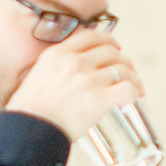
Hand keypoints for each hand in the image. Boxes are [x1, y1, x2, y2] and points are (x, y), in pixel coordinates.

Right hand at [4, 28, 141, 140]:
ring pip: (123, 69)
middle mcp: (74, 62)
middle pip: (112, 51)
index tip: (115, 48)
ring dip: (134, 78)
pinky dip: (134, 92)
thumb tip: (80, 64)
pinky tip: (133, 98)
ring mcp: (88, 79)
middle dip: (124, 61)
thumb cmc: (31, 109)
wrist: (29, 130)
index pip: (92, 35)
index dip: (109, 40)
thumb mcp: (38, 74)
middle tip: (128, 72)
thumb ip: (59, 64)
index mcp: (58, 53)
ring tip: (136, 87)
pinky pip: (128, 88)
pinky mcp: (99, 98)